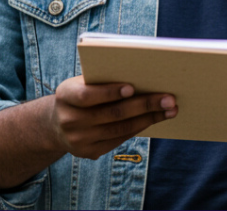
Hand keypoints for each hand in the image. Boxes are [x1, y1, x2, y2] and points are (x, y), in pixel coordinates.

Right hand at [48, 77, 177, 159]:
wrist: (56, 124)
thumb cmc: (79, 94)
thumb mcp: (81, 83)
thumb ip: (102, 79)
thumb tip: (143, 75)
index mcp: (65, 96)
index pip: (87, 95)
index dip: (109, 92)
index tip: (133, 87)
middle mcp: (69, 120)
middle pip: (112, 114)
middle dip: (144, 105)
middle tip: (169, 98)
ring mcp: (79, 140)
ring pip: (120, 129)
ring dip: (149, 118)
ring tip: (170, 110)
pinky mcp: (89, 152)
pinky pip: (119, 139)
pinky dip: (139, 128)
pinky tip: (154, 119)